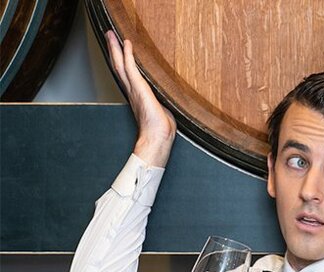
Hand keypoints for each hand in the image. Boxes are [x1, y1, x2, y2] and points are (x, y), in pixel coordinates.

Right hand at [105, 30, 175, 166]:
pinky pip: (131, 68)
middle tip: (109, 34)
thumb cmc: (161, 129)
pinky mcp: (140, 89)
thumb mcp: (162, 110)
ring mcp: (134, 89)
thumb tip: (167, 101)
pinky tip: (126, 43)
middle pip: (118, 65)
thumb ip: (161, 101)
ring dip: (116, 48)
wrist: (158, 138)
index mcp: (137, 96)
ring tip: (111, 33)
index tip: (119, 48)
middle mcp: (132, 91)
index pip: (127, 74)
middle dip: (113, 49)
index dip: (121, 60)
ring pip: (121, 64)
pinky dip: (128, 55)